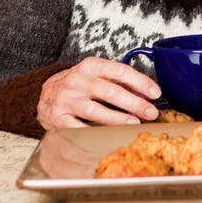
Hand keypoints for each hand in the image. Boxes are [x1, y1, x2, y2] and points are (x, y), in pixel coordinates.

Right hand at [37, 56, 161, 129]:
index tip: (155, 92)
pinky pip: (79, 129)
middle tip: (151, 112)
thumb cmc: (78, 85)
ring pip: (96, 111)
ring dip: (118, 119)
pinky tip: (109, 136)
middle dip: (134, 103)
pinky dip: (95, 133)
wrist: (45, 94)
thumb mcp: (97, 75)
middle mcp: (77, 80)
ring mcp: (67, 100)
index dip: (140, 82)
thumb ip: (120, 82)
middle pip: (110, 91)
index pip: (120, 71)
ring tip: (134, 123)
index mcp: (90, 66)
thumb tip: (146, 94)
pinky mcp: (58, 119)